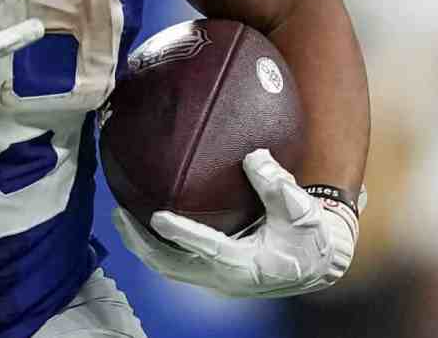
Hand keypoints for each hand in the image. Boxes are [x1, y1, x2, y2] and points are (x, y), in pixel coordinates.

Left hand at [113, 149, 357, 298]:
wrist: (319, 265)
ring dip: (141, 246)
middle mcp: (226, 279)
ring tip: (120, 218)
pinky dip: (155, 249)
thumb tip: (253, 156)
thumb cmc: (310, 237)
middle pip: (172, 266)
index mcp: (248, 266)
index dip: (182, 234)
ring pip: (169, 269)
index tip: (157, 215)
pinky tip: (141, 227)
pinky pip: (175, 265)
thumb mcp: (300, 209)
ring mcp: (216, 281)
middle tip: (118, 214)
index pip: (208, 249)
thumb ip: (277, 184)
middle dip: (141, 242)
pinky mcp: (212, 276)